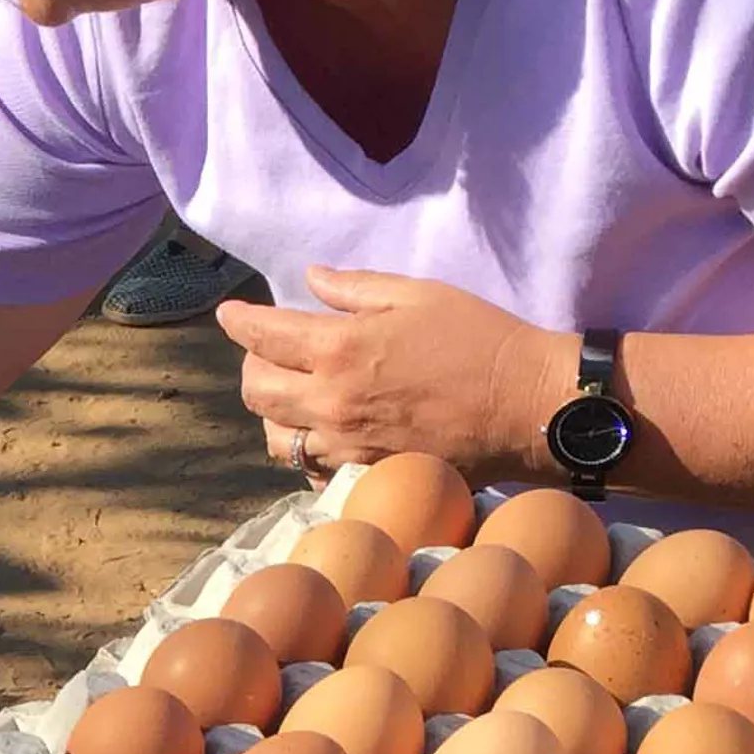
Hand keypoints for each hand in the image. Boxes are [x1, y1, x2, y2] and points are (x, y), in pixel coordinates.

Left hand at [220, 269, 571, 484]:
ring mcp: (346, 444)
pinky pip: (310, 466)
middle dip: (253, 365)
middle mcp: (332, 401)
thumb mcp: (417, 294)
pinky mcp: (366, 473)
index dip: (238, 321)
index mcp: (340, 348)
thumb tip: (309, 279)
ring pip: (276, 437)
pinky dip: (303, 447)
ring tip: (292, 392)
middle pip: (257, 391)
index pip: (263, 335)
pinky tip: (319, 430)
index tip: (229, 313)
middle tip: (269, 350)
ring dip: (273, 411)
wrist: (524, 405)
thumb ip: (354, 288)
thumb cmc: (478, 339)